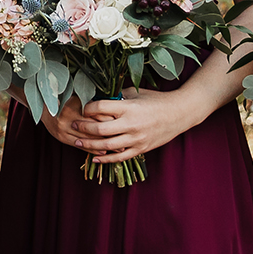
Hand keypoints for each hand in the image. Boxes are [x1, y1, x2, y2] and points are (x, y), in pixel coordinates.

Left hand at [42, 87, 197, 165]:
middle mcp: (130, 124)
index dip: (87, 108)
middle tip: (73, 125)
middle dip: (83, 128)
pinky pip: (120, 157)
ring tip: (77, 142)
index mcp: (128, 107)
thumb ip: (118, 96)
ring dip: (89, 145)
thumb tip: (99, 97)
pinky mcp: (141, 148)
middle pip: (99, 129)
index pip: (100, 108)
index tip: (82, 108)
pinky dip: (106, 159)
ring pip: (106, 145)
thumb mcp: (136, 93)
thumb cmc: (156, 100)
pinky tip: (95, 158)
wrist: (179, 113)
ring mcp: (136, 138)